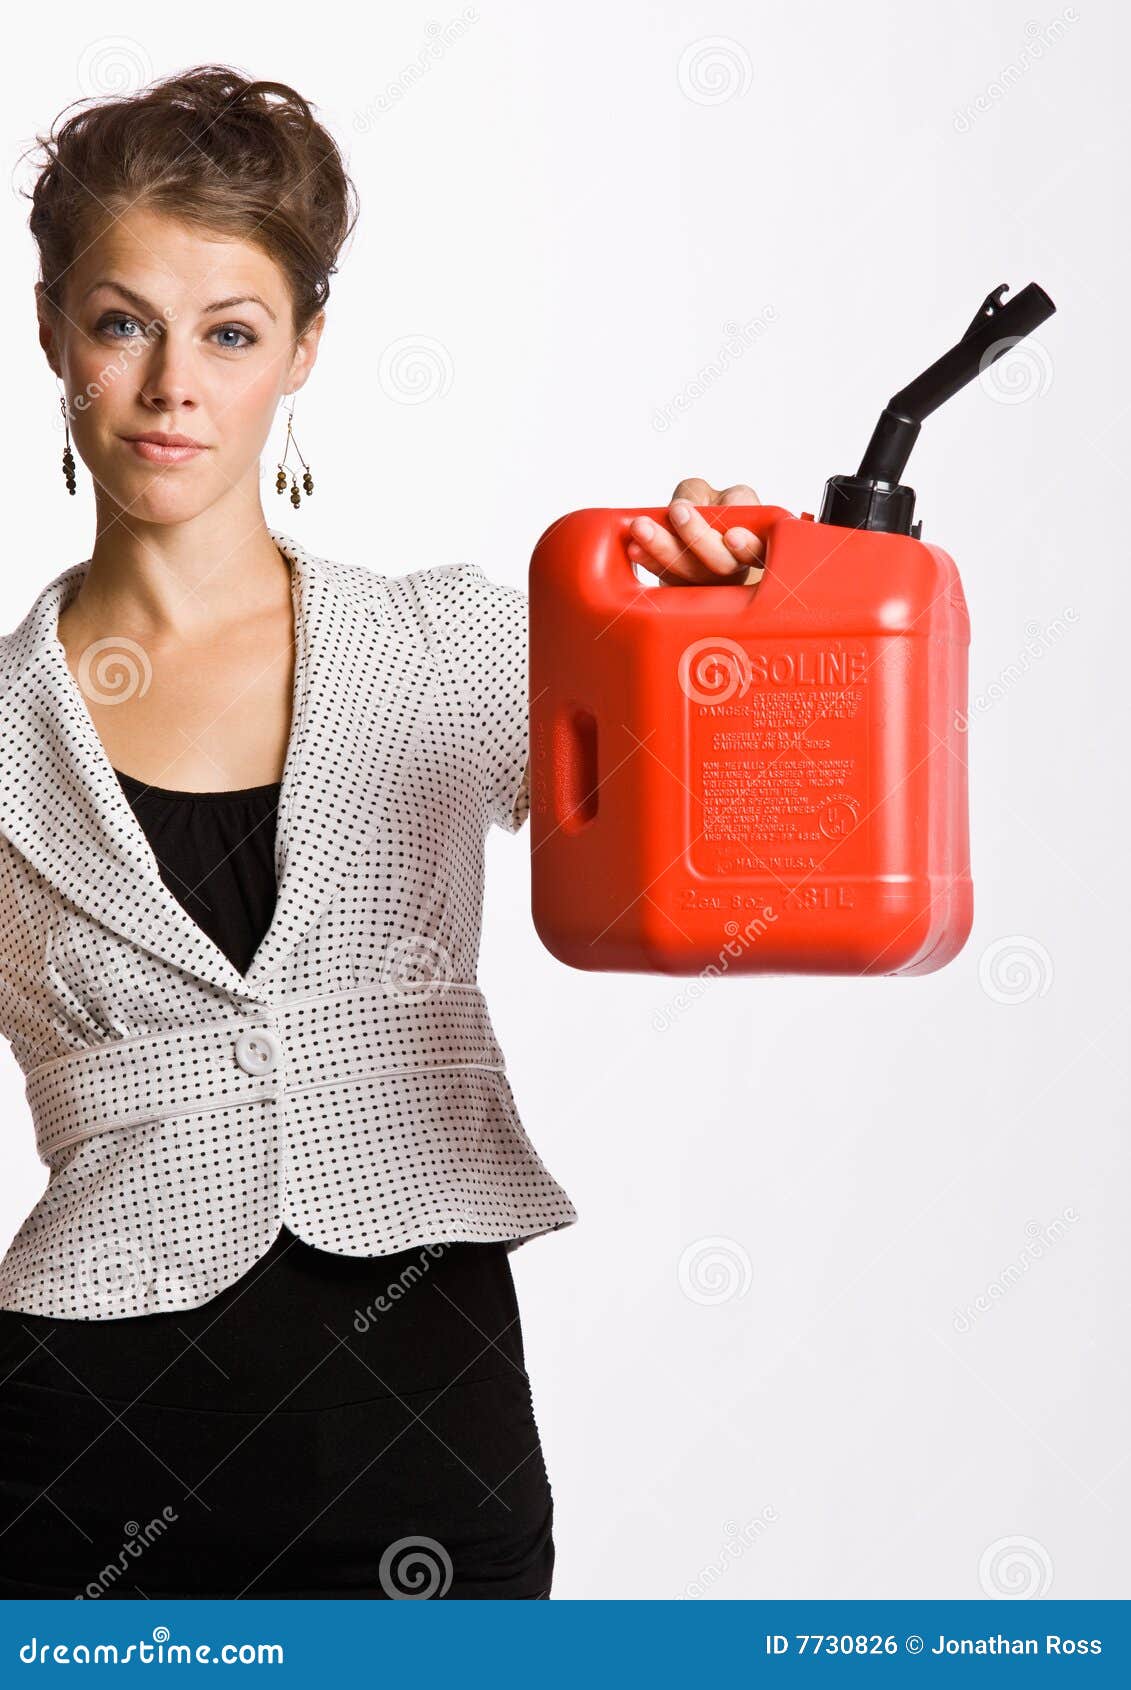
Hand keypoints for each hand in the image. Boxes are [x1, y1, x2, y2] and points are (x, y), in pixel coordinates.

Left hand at [627, 477, 764, 584]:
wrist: (689, 539)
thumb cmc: (711, 513)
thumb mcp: (713, 493)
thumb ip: (702, 492)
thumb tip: (682, 507)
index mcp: (755, 545)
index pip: (760, 550)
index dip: (748, 547)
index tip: (733, 537)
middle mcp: (734, 570)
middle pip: (722, 563)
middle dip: (698, 537)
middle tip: (678, 510)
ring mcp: (707, 584)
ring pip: (690, 572)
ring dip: (663, 546)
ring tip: (641, 526)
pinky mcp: (681, 591)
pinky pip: (665, 578)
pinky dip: (648, 560)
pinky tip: (634, 547)